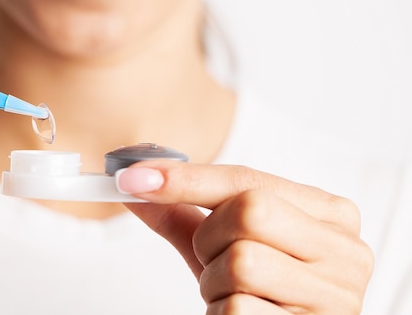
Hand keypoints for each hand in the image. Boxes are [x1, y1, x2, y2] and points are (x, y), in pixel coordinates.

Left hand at [118, 161, 373, 314]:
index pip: (249, 180)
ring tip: (231, 293)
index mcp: (330, 215)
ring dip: (214, 281)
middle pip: (249, 211)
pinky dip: (221, 312)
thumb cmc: (260, 293)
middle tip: (212, 258)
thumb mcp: (224, 246)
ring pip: (242, 261)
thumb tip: (132, 180)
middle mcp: (345, 251)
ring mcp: (337, 297)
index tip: (133, 178)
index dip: (186, 177)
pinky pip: (237, 309)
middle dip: (209, 237)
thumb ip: (182, 211)